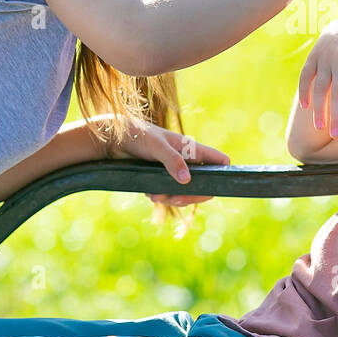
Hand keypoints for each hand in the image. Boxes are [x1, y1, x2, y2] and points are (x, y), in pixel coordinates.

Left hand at [99, 117, 229, 206]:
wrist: (114, 139)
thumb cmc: (138, 136)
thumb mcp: (156, 147)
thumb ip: (172, 161)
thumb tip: (187, 181)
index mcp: (191, 148)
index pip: (220, 161)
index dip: (223, 174)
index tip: (212, 187)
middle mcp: (187, 159)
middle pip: (204, 183)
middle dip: (192, 195)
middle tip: (174, 200)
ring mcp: (176, 169)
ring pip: (186, 191)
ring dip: (173, 198)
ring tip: (154, 197)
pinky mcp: (163, 177)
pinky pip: (171, 192)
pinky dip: (163, 196)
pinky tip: (149, 194)